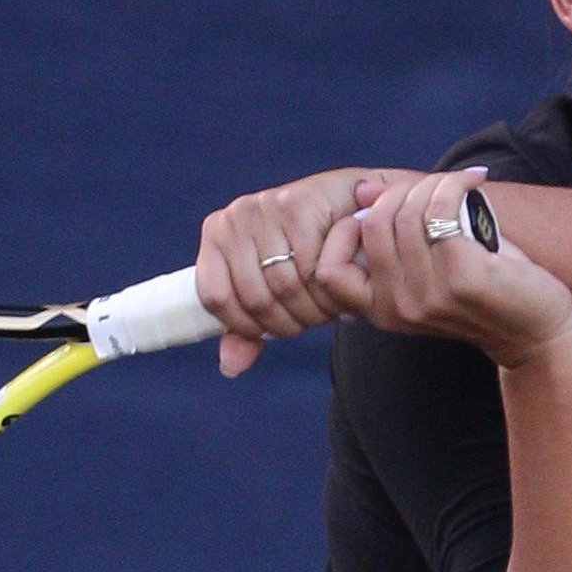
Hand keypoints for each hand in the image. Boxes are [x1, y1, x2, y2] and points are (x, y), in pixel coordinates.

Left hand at [196, 166, 419, 375]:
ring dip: (312, 309)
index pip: (214, 297)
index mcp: (218, 235)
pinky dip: (329, 287)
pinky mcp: (298, 204)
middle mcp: (235, 217)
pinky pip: (311, 268)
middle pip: (254, 297)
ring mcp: (266, 207)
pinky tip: (339, 285)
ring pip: (284, 286)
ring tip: (326, 307)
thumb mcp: (274, 292)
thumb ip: (249, 328)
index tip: (273, 329)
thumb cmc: (311, 251)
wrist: (357, 205)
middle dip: (288, 322)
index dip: (245, 325)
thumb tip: (230, 367)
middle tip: (311, 320)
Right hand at [316, 168, 571, 368]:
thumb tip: (363, 189)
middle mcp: (397, 307)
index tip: (381, 210)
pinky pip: (440, 210)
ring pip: (406, 212)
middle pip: (373, 224)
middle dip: (399, 192)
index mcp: (381, 309)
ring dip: (432, 185)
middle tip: (432, 188)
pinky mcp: (461, 278)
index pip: (329, 270)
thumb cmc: (485, 290)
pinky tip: (473, 182)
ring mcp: (428, 296)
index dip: (345, 231)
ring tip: (456, 185)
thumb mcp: (430, 264)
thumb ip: (395, 230)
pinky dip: (454, 185)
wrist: (534, 329)